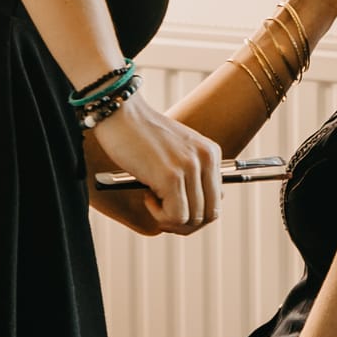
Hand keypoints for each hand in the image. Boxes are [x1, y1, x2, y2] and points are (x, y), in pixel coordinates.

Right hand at [89, 93, 221, 233]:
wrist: (119, 112)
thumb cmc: (140, 134)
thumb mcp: (175, 153)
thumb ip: (191, 176)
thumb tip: (200, 214)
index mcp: (211, 153)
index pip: (216, 201)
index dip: (193, 213)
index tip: (171, 207)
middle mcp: (206, 159)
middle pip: (209, 214)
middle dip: (185, 224)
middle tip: (162, 214)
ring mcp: (190, 167)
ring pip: (192, 219)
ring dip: (169, 220)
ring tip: (151, 199)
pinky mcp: (171, 176)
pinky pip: (176, 216)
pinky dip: (159, 215)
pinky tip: (146, 195)